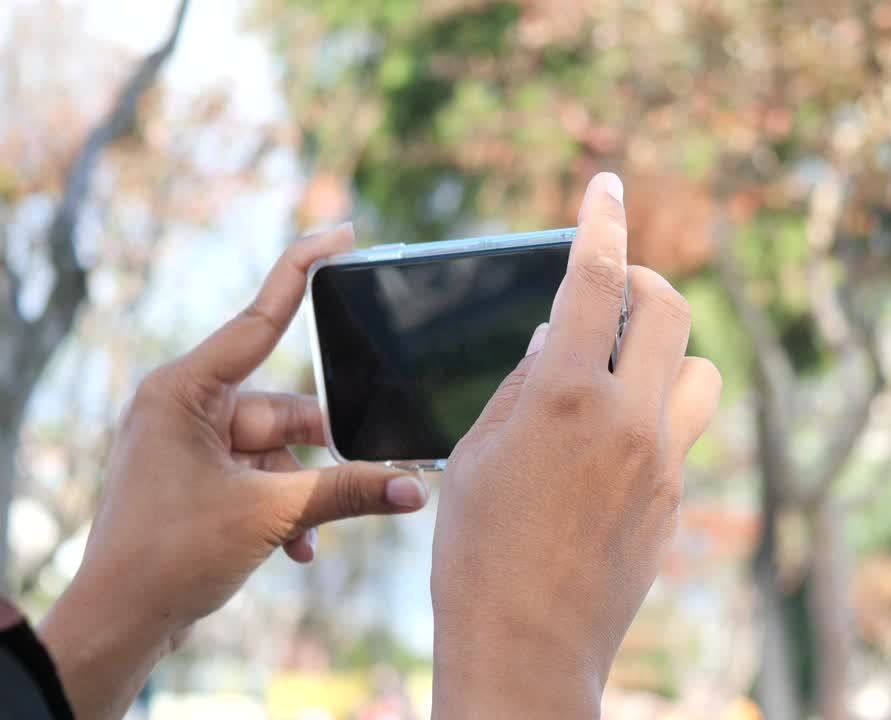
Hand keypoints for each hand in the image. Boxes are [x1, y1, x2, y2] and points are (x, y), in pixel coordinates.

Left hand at [38, 225, 429, 719]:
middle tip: (368, 471)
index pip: (260, 318)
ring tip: (307, 535)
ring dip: (302, 491)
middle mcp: (182, 407)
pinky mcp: (192, 476)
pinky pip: (256, 474)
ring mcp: (184, 443)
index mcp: (184, 392)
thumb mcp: (270, 516)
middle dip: (320, 450)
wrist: (118, 624)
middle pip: (282, 407)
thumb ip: (348, 492)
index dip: (303, 271)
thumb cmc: (169, 558)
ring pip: (274, 449)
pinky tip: (295, 547)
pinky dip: (281, 506)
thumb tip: (416, 487)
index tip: (341, 235)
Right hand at [430, 173, 721, 717]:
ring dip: (669, 355)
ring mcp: (663, 460)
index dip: (602, 220)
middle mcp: (629, 417)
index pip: (594, 280)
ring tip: (623, 377)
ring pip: (701, 370)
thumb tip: (552, 341)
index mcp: (564, 395)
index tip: (608, 185)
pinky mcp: (675, 498)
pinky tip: (610, 448)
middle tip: (615, 294)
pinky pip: (682, 430)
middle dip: (645, 284)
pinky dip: (655, 416)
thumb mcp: (476, 454)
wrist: (527, 646)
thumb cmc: (478, 552)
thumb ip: (520, 387)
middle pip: (670, 309)